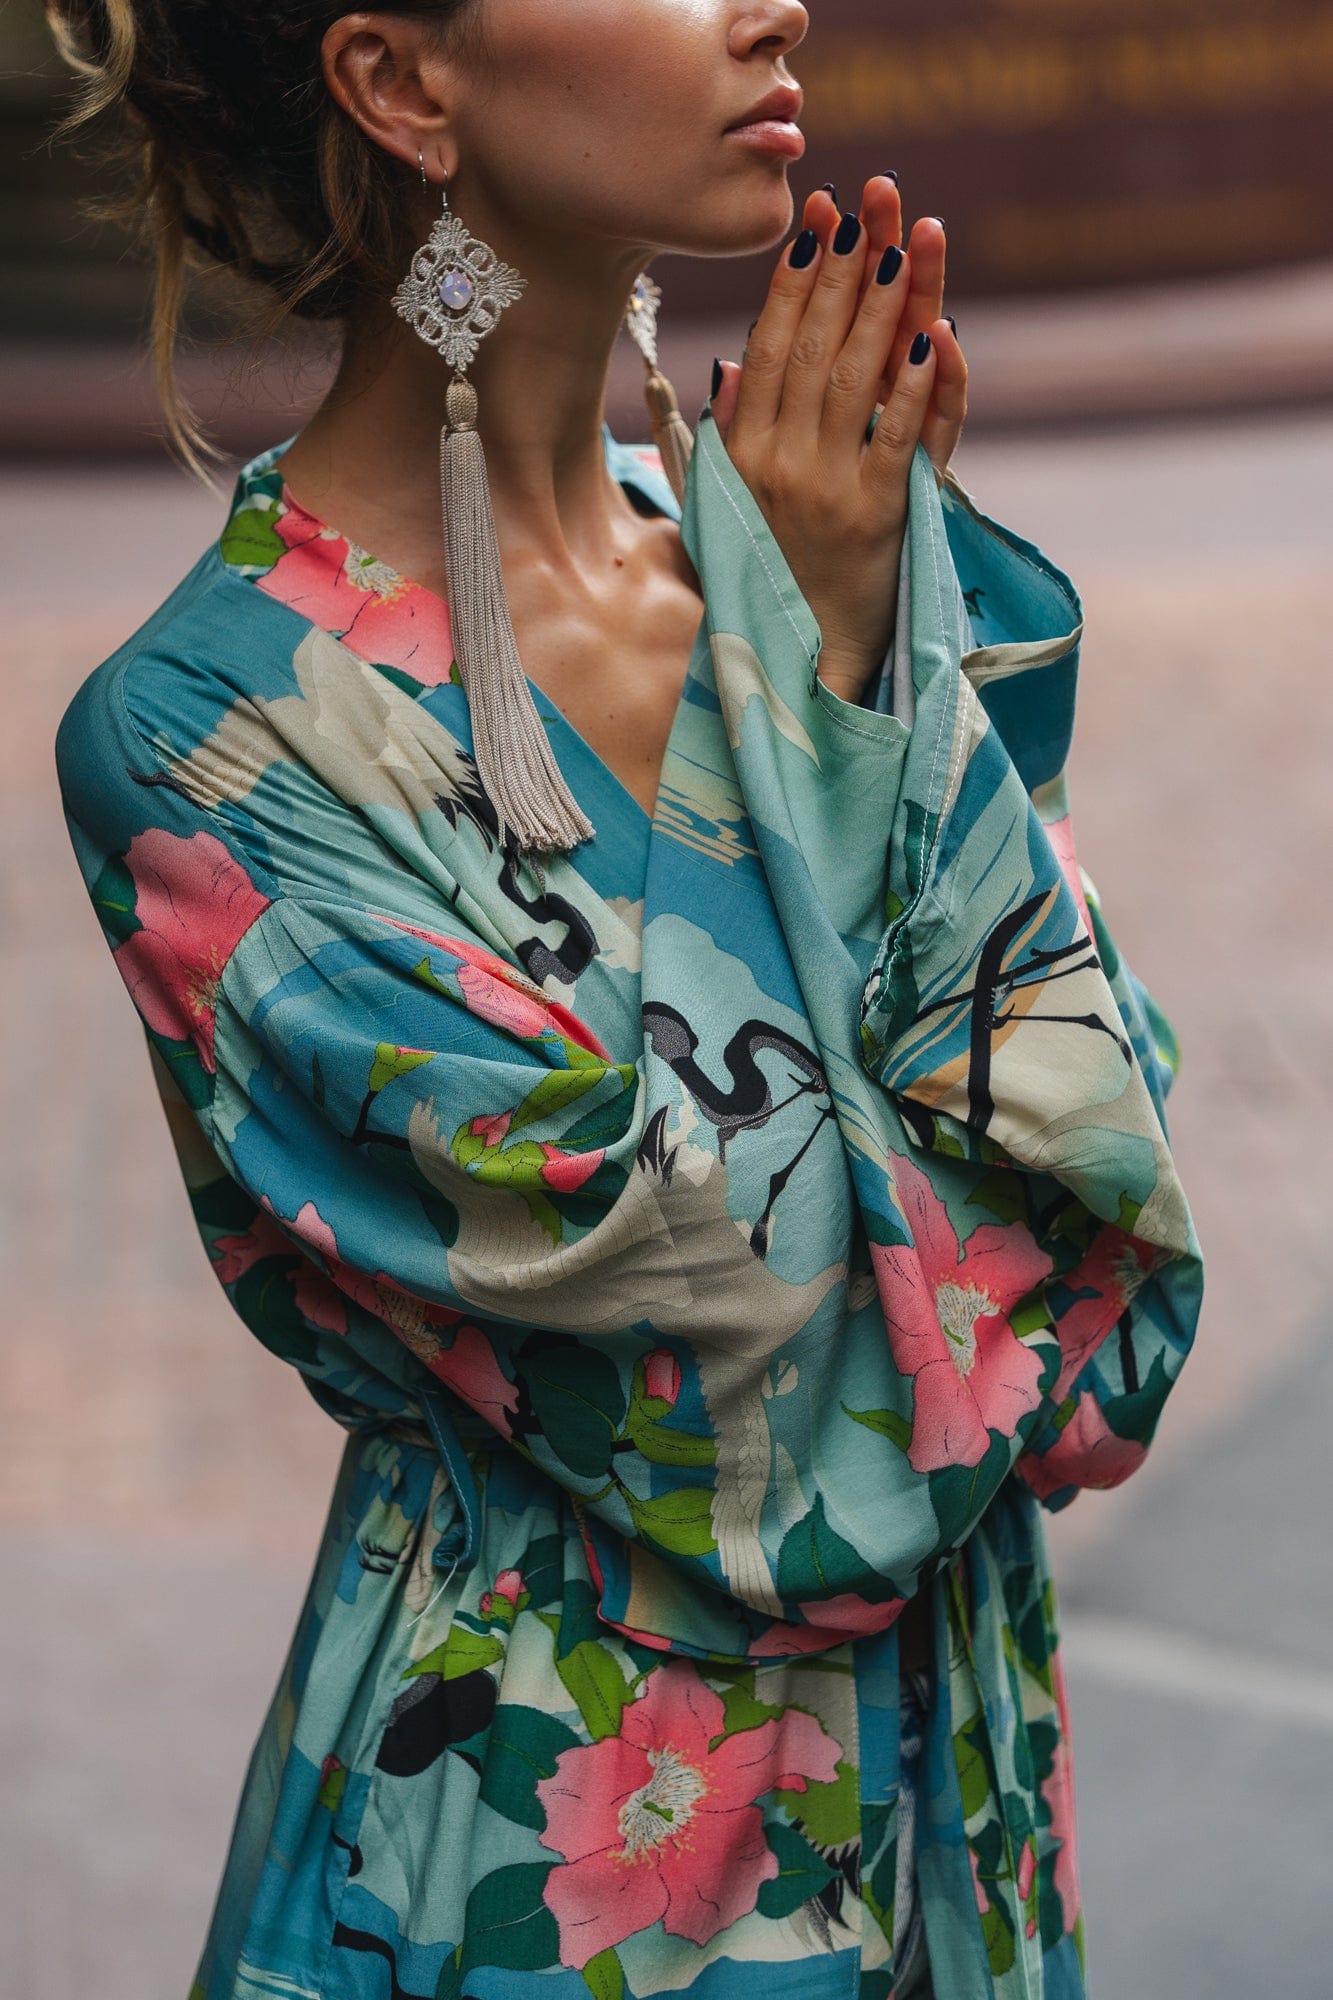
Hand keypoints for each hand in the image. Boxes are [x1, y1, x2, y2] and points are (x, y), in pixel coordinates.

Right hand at [710, 177, 967, 705]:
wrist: (801, 657)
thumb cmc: (766, 574)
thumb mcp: (725, 505)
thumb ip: (729, 434)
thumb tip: (730, 363)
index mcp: (743, 456)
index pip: (768, 349)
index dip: (794, 281)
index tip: (816, 222)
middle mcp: (780, 465)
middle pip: (814, 348)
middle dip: (843, 272)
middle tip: (867, 207)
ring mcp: (829, 489)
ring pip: (856, 379)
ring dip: (881, 306)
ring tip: (901, 243)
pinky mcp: (878, 515)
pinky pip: (900, 436)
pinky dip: (918, 385)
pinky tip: (933, 331)